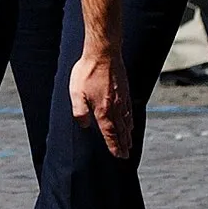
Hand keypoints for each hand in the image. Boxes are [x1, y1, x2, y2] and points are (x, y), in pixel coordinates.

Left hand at [70, 41, 134, 159]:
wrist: (104, 53)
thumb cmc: (88, 72)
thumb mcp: (76, 93)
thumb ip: (79, 112)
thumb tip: (83, 125)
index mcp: (103, 111)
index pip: (110, 134)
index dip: (114, 146)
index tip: (119, 155)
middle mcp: (115, 107)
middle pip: (121, 130)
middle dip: (123, 143)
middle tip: (126, 154)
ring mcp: (122, 98)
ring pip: (127, 120)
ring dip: (128, 133)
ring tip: (129, 141)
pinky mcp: (125, 89)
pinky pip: (129, 108)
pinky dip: (131, 118)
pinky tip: (130, 120)